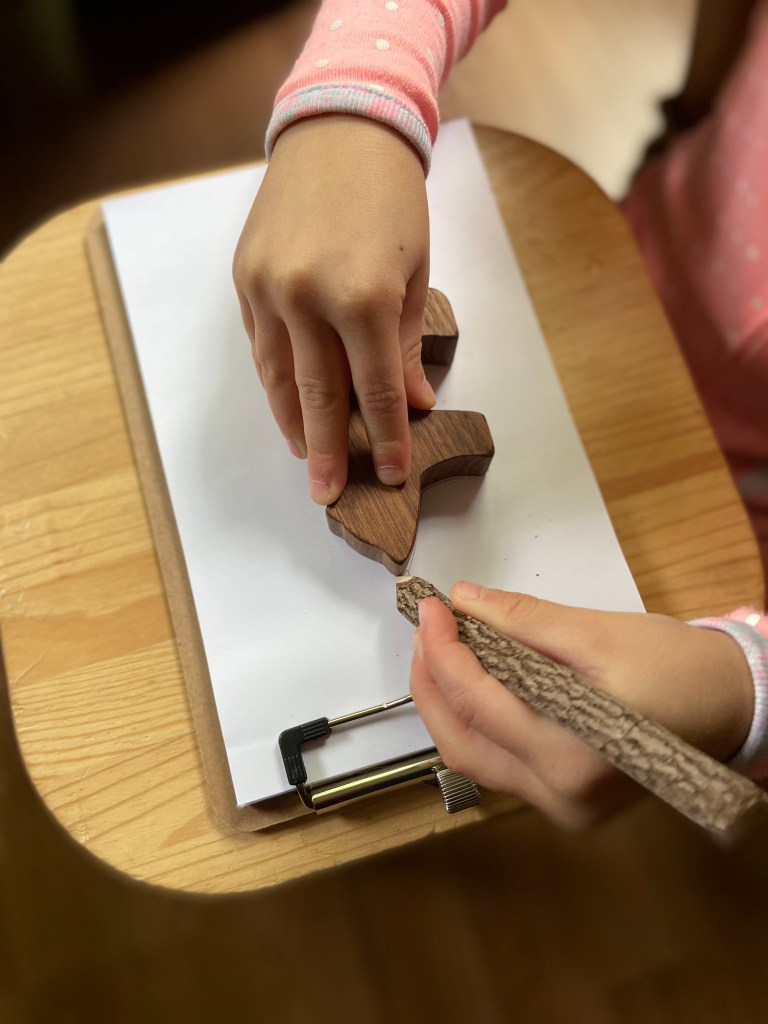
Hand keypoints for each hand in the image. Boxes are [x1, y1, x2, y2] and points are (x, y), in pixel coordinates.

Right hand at [233, 115, 433, 503]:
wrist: (339, 133)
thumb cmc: (391, 199)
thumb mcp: (416, 272)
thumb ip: (407, 344)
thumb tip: (411, 402)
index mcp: (366, 296)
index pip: (376, 389)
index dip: (385, 436)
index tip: (390, 472)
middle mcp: (310, 297)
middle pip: (319, 397)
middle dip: (328, 452)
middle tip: (329, 495)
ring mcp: (270, 288)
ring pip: (280, 377)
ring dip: (293, 424)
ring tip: (304, 458)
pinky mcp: (245, 278)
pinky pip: (261, 346)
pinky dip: (274, 382)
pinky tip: (287, 407)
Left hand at [410, 583, 754, 828]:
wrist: (730, 705)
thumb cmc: (676, 668)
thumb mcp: (597, 633)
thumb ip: (522, 619)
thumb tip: (464, 600)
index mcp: (571, 758)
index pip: (478, 704)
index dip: (443, 651)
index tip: (430, 607)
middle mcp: (560, 797)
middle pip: (462, 743)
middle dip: (432, 682)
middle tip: (426, 630)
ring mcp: (562, 807)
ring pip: (475, 758)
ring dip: (447, 703)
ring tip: (439, 650)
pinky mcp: (565, 800)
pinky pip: (500, 763)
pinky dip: (477, 721)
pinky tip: (470, 681)